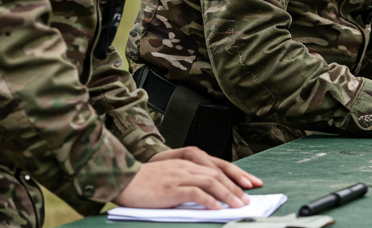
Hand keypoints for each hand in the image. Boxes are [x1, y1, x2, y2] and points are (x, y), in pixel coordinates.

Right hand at [117, 150, 255, 209]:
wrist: (123, 180)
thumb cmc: (143, 183)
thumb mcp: (169, 179)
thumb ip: (187, 183)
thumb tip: (207, 197)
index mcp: (187, 163)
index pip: (218, 167)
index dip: (235, 175)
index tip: (249, 184)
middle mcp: (186, 167)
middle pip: (218, 174)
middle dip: (236, 187)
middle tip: (248, 199)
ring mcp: (179, 176)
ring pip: (211, 182)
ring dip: (227, 194)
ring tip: (238, 205)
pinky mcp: (171, 187)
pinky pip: (195, 193)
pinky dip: (208, 200)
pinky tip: (216, 208)